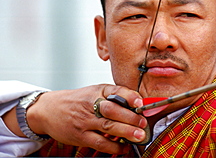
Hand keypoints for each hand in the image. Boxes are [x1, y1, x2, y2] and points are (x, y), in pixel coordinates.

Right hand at [26, 84, 146, 153]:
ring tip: (139, 136)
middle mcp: (91, 104)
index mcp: (97, 91)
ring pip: (107, 127)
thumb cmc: (77, 100)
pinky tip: (124, 147)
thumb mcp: (95, 91)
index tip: (140, 102)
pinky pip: (99, 143)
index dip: (129, 96)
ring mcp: (85, 121)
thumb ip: (114, 96)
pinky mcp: (80, 136)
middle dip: (130, 117)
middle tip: (143, 123)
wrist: (49, 110)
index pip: (115, 91)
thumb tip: (138, 105)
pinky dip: (114, 147)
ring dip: (125, 132)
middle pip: (112, 110)